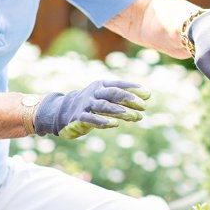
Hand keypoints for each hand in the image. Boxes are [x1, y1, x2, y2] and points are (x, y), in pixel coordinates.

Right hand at [34, 79, 150, 138]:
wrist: (61, 112)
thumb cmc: (90, 104)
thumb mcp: (105, 97)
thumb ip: (124, 97)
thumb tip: (148, 96)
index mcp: (101, 85)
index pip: (119, 84)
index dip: (134, 88)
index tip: (148, 94)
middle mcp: (94, 92)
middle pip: (113, 93)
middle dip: (129, 99)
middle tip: (144, 106)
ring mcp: (85, 104)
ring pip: (104, 106)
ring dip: (119, 111)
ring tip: (133, 116)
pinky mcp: (79, 117)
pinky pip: (91, 118)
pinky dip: (103, 121)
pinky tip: (114, 124)